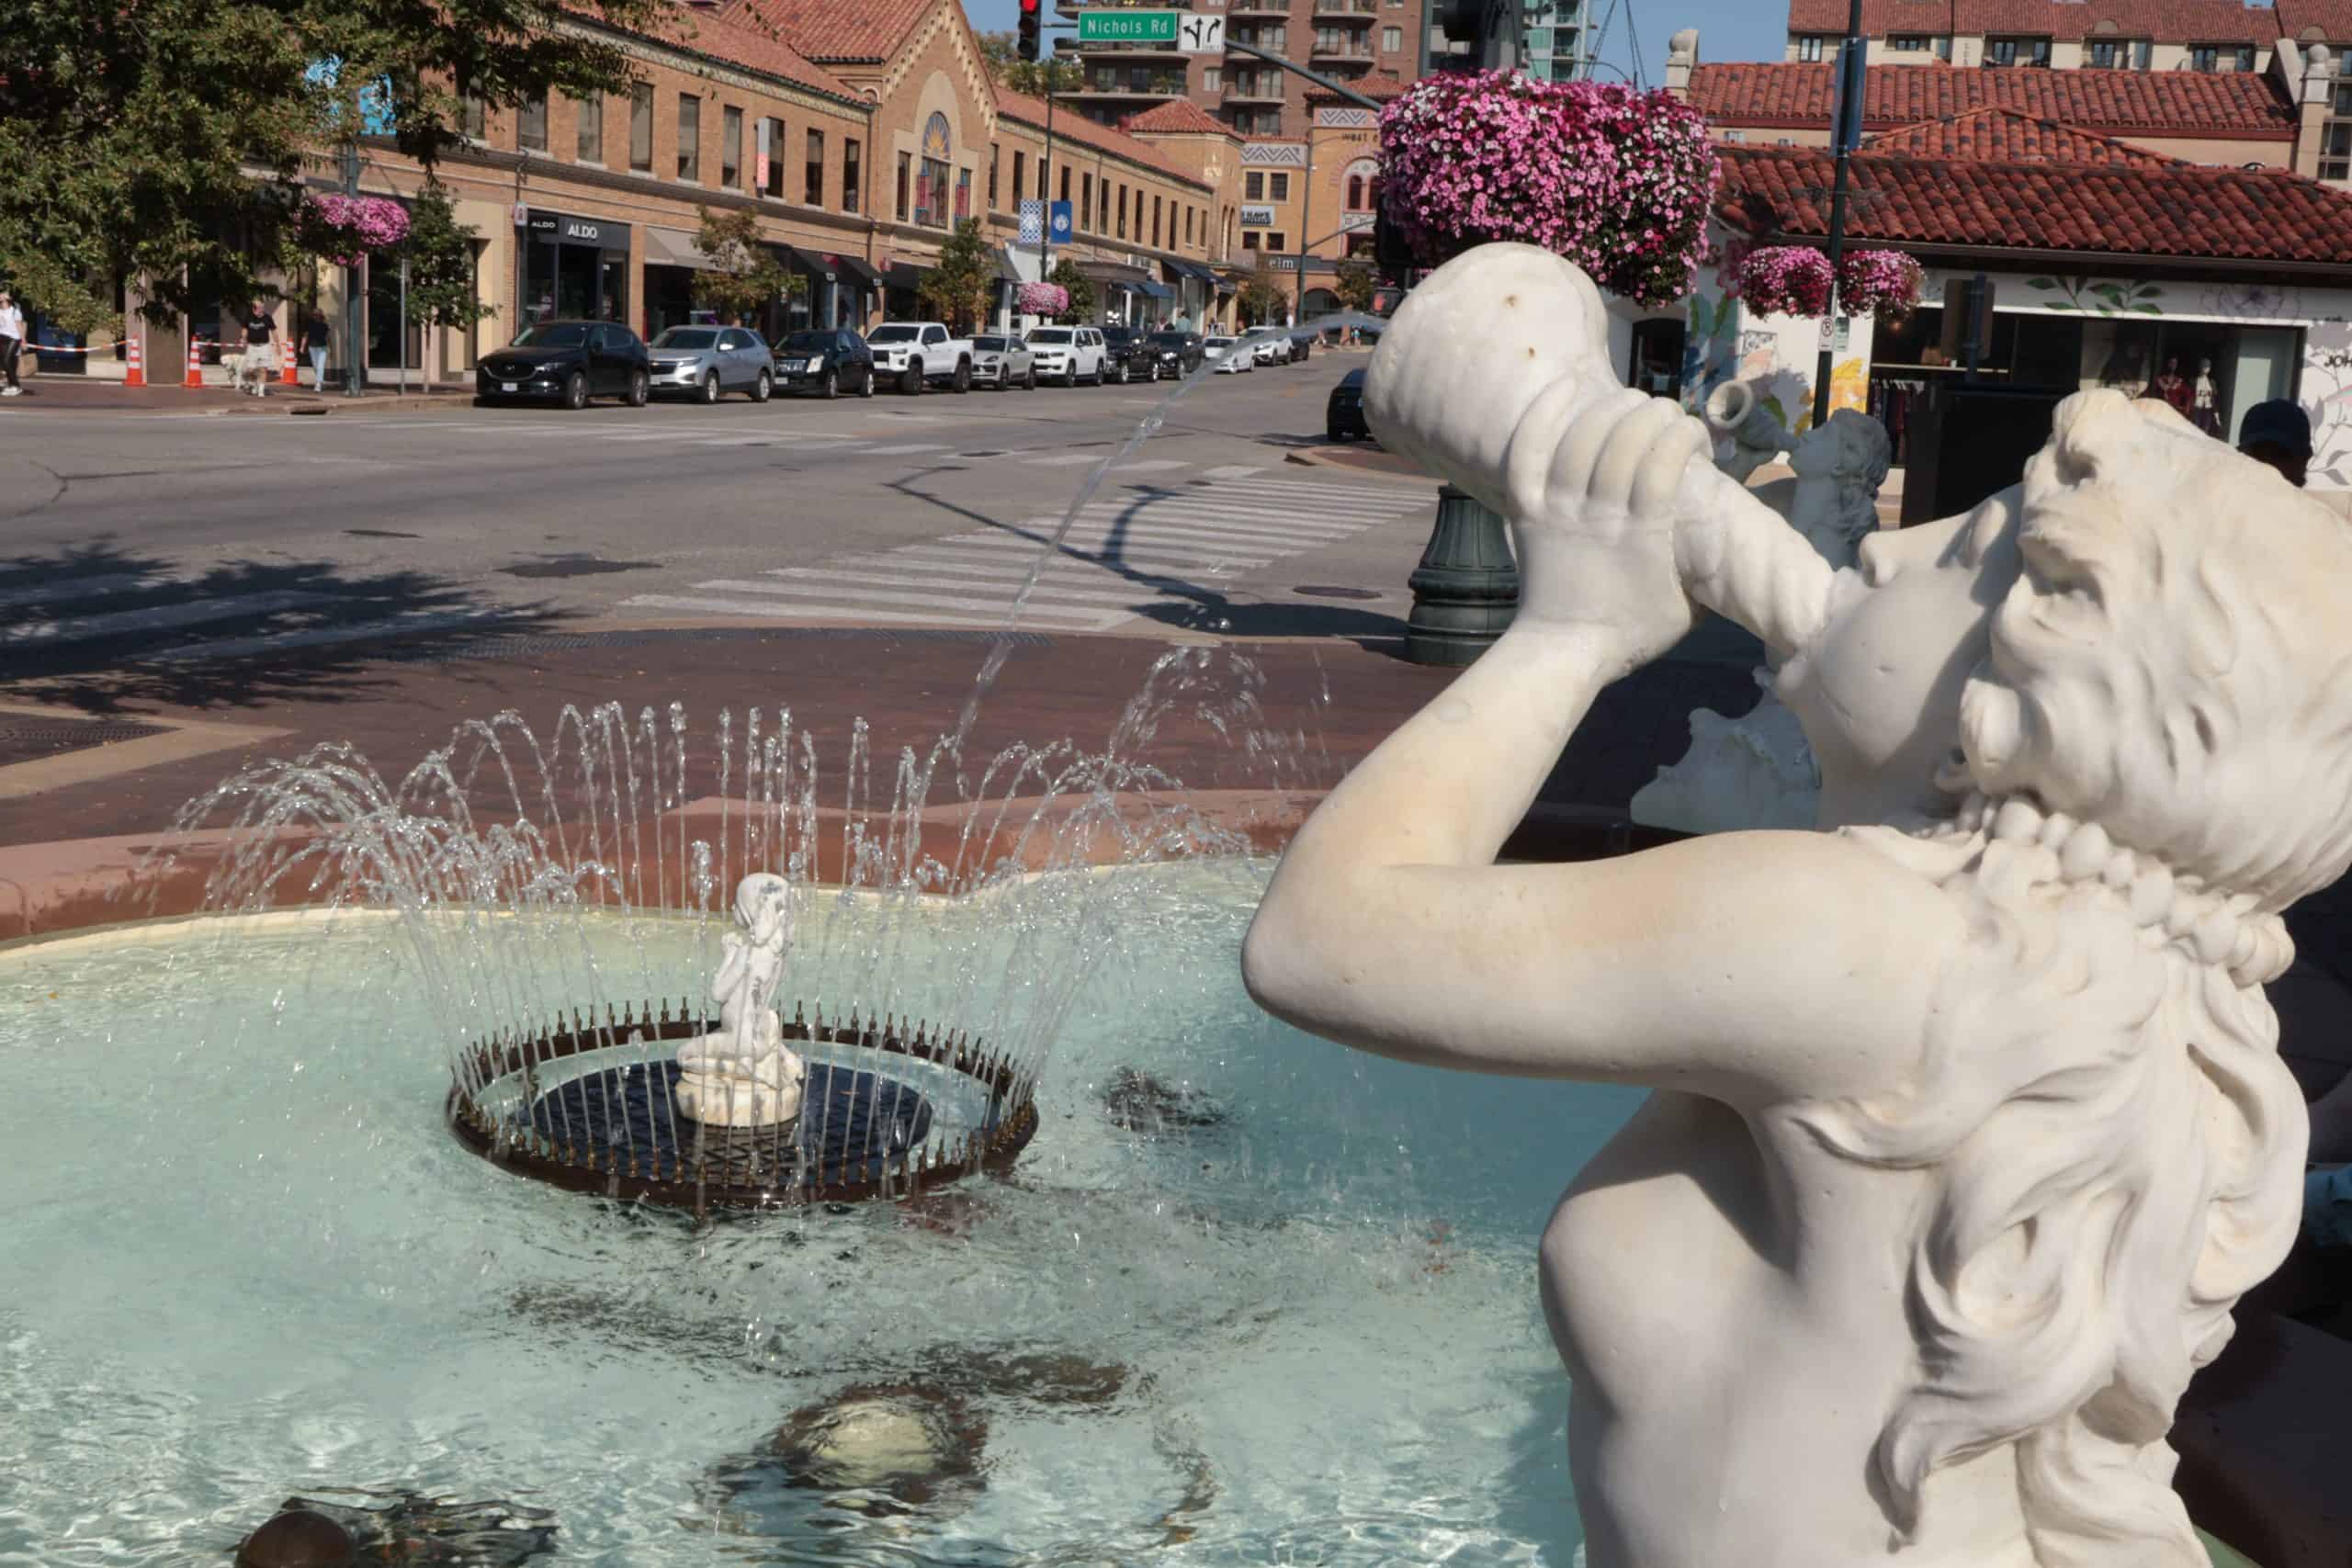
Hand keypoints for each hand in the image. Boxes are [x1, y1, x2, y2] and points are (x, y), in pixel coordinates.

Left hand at [1508, 387, 1707, 672]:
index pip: (1663, 464)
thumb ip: (1706, 569)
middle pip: (1623, 444)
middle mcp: (1597, 517)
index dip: (1682, 436)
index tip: (1694, 435)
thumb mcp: (1687, 606)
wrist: (1563, 651)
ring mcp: (1557, 511)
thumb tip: (1732, 539)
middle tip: (1667, 414)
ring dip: (1610, 409)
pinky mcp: (1525, 511)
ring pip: (1580, 440)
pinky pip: (1527, 453)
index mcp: (1641, 537)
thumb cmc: (1631, 633)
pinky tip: (1566, 388)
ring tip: (1632, 401)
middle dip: (1652, 416)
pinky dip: (1544, 416)